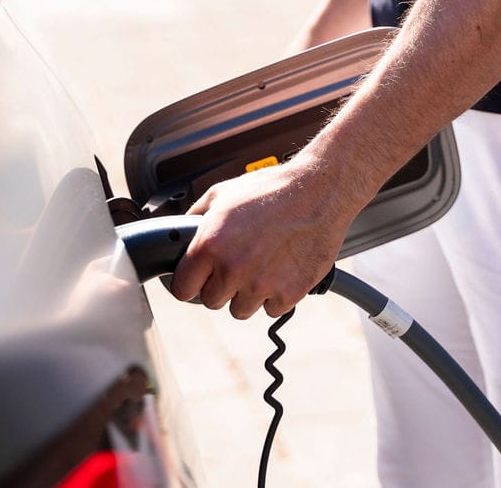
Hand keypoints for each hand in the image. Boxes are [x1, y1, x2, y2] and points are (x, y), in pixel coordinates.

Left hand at [170, 159, 356, 318]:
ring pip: (241, 309)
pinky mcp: (290, 293)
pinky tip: (281, 269)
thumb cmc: (273, 189)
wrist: (320, 192)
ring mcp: (262, 285)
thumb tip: (180, 233)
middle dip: (220, 286)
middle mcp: (233, 269)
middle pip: (211, 302)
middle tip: (236, 265)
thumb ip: (195, 218)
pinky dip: (276, 294)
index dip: (189, 282)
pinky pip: (271, 308)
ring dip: (247, 293)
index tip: (197, 279)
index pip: (182, 289)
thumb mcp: (223, 193)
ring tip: (261, 265)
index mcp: (210, 245)